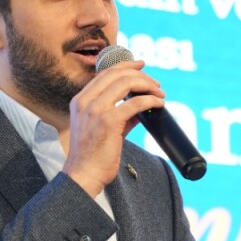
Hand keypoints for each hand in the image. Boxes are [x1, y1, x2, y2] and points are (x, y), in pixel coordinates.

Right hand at [63, 59, 164, 195]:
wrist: (83, 174)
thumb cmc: (92, 156)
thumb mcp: (102, 129)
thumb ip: (119, 115)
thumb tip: (140, 109)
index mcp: (80, 100)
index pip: (105, 73)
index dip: (125, 65)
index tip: (141, 65)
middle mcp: (86, 101)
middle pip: (117, 74)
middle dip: (140, 74)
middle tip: (156, 84)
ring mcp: (96, 109)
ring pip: (126, 83)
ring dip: (147, 85)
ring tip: (159, 94)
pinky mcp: (108, 121)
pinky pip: (135, 103)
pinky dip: (150, 101)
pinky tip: (158, 104)